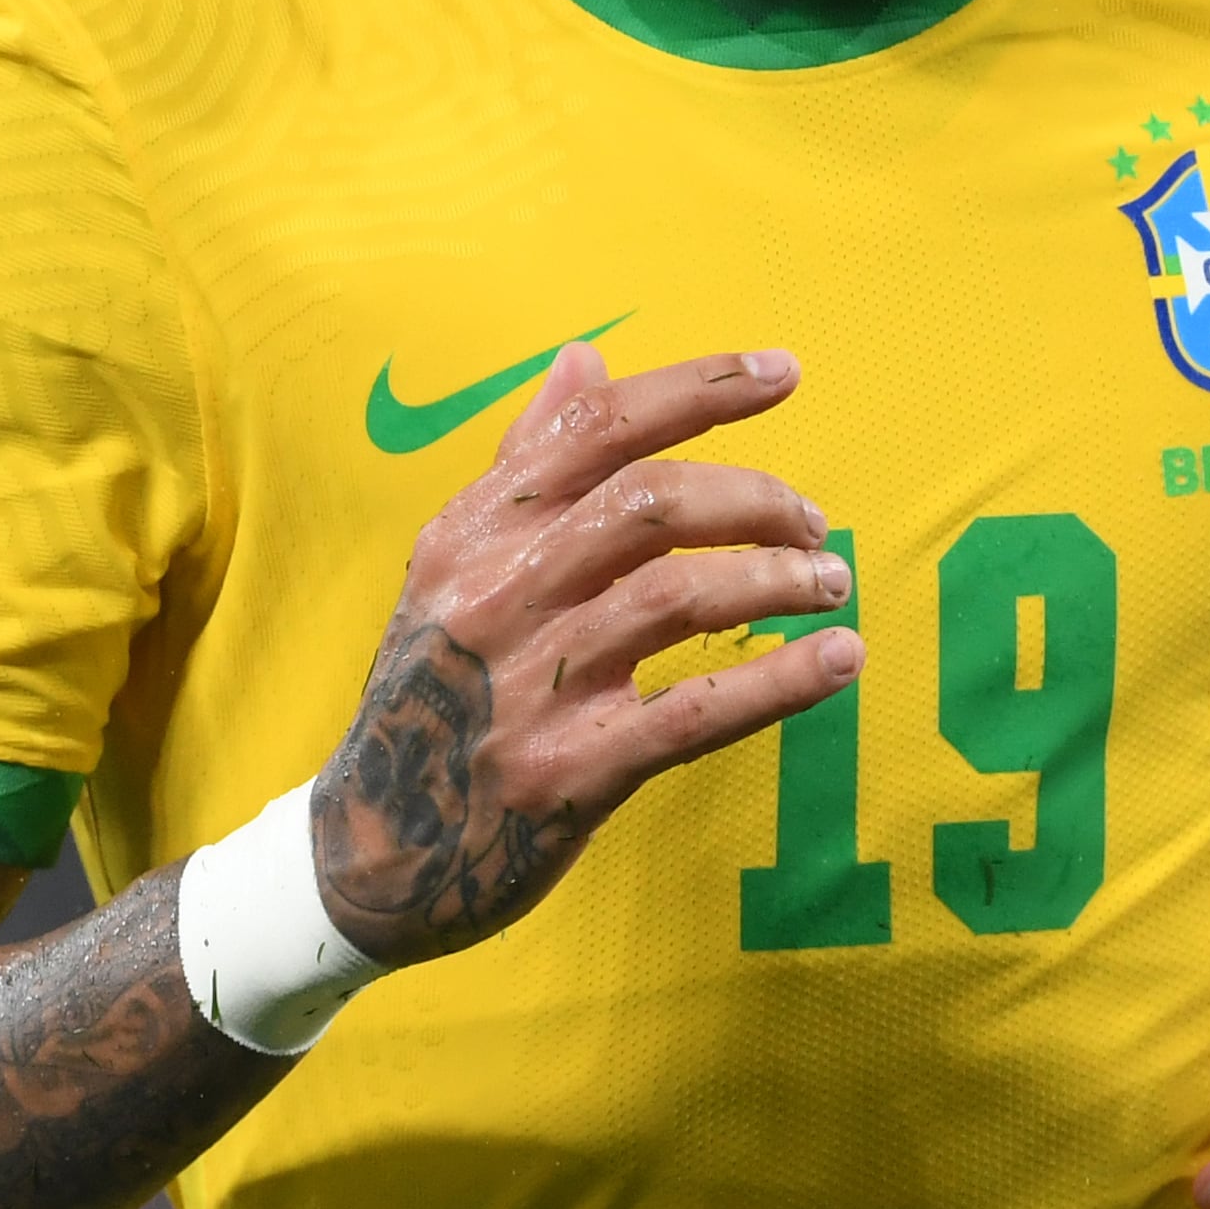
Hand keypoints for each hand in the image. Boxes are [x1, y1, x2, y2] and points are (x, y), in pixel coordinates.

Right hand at [309, 340, 861, 965]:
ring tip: (828, 586)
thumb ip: (523, 463)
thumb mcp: (452, 569)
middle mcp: (496, 594)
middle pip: (650, 503)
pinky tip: (839, 661)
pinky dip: (780, 680)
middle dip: (754, 500)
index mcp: (472, 531)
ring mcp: (531, 686)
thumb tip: (583, 358)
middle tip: (811, 523)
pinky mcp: (569, 773)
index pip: (595, 427)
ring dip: (776, 581)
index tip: (785, 372)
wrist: (370, 851)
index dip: (699, 389)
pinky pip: (694, 712)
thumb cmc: (432, 691)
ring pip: (679, 597)